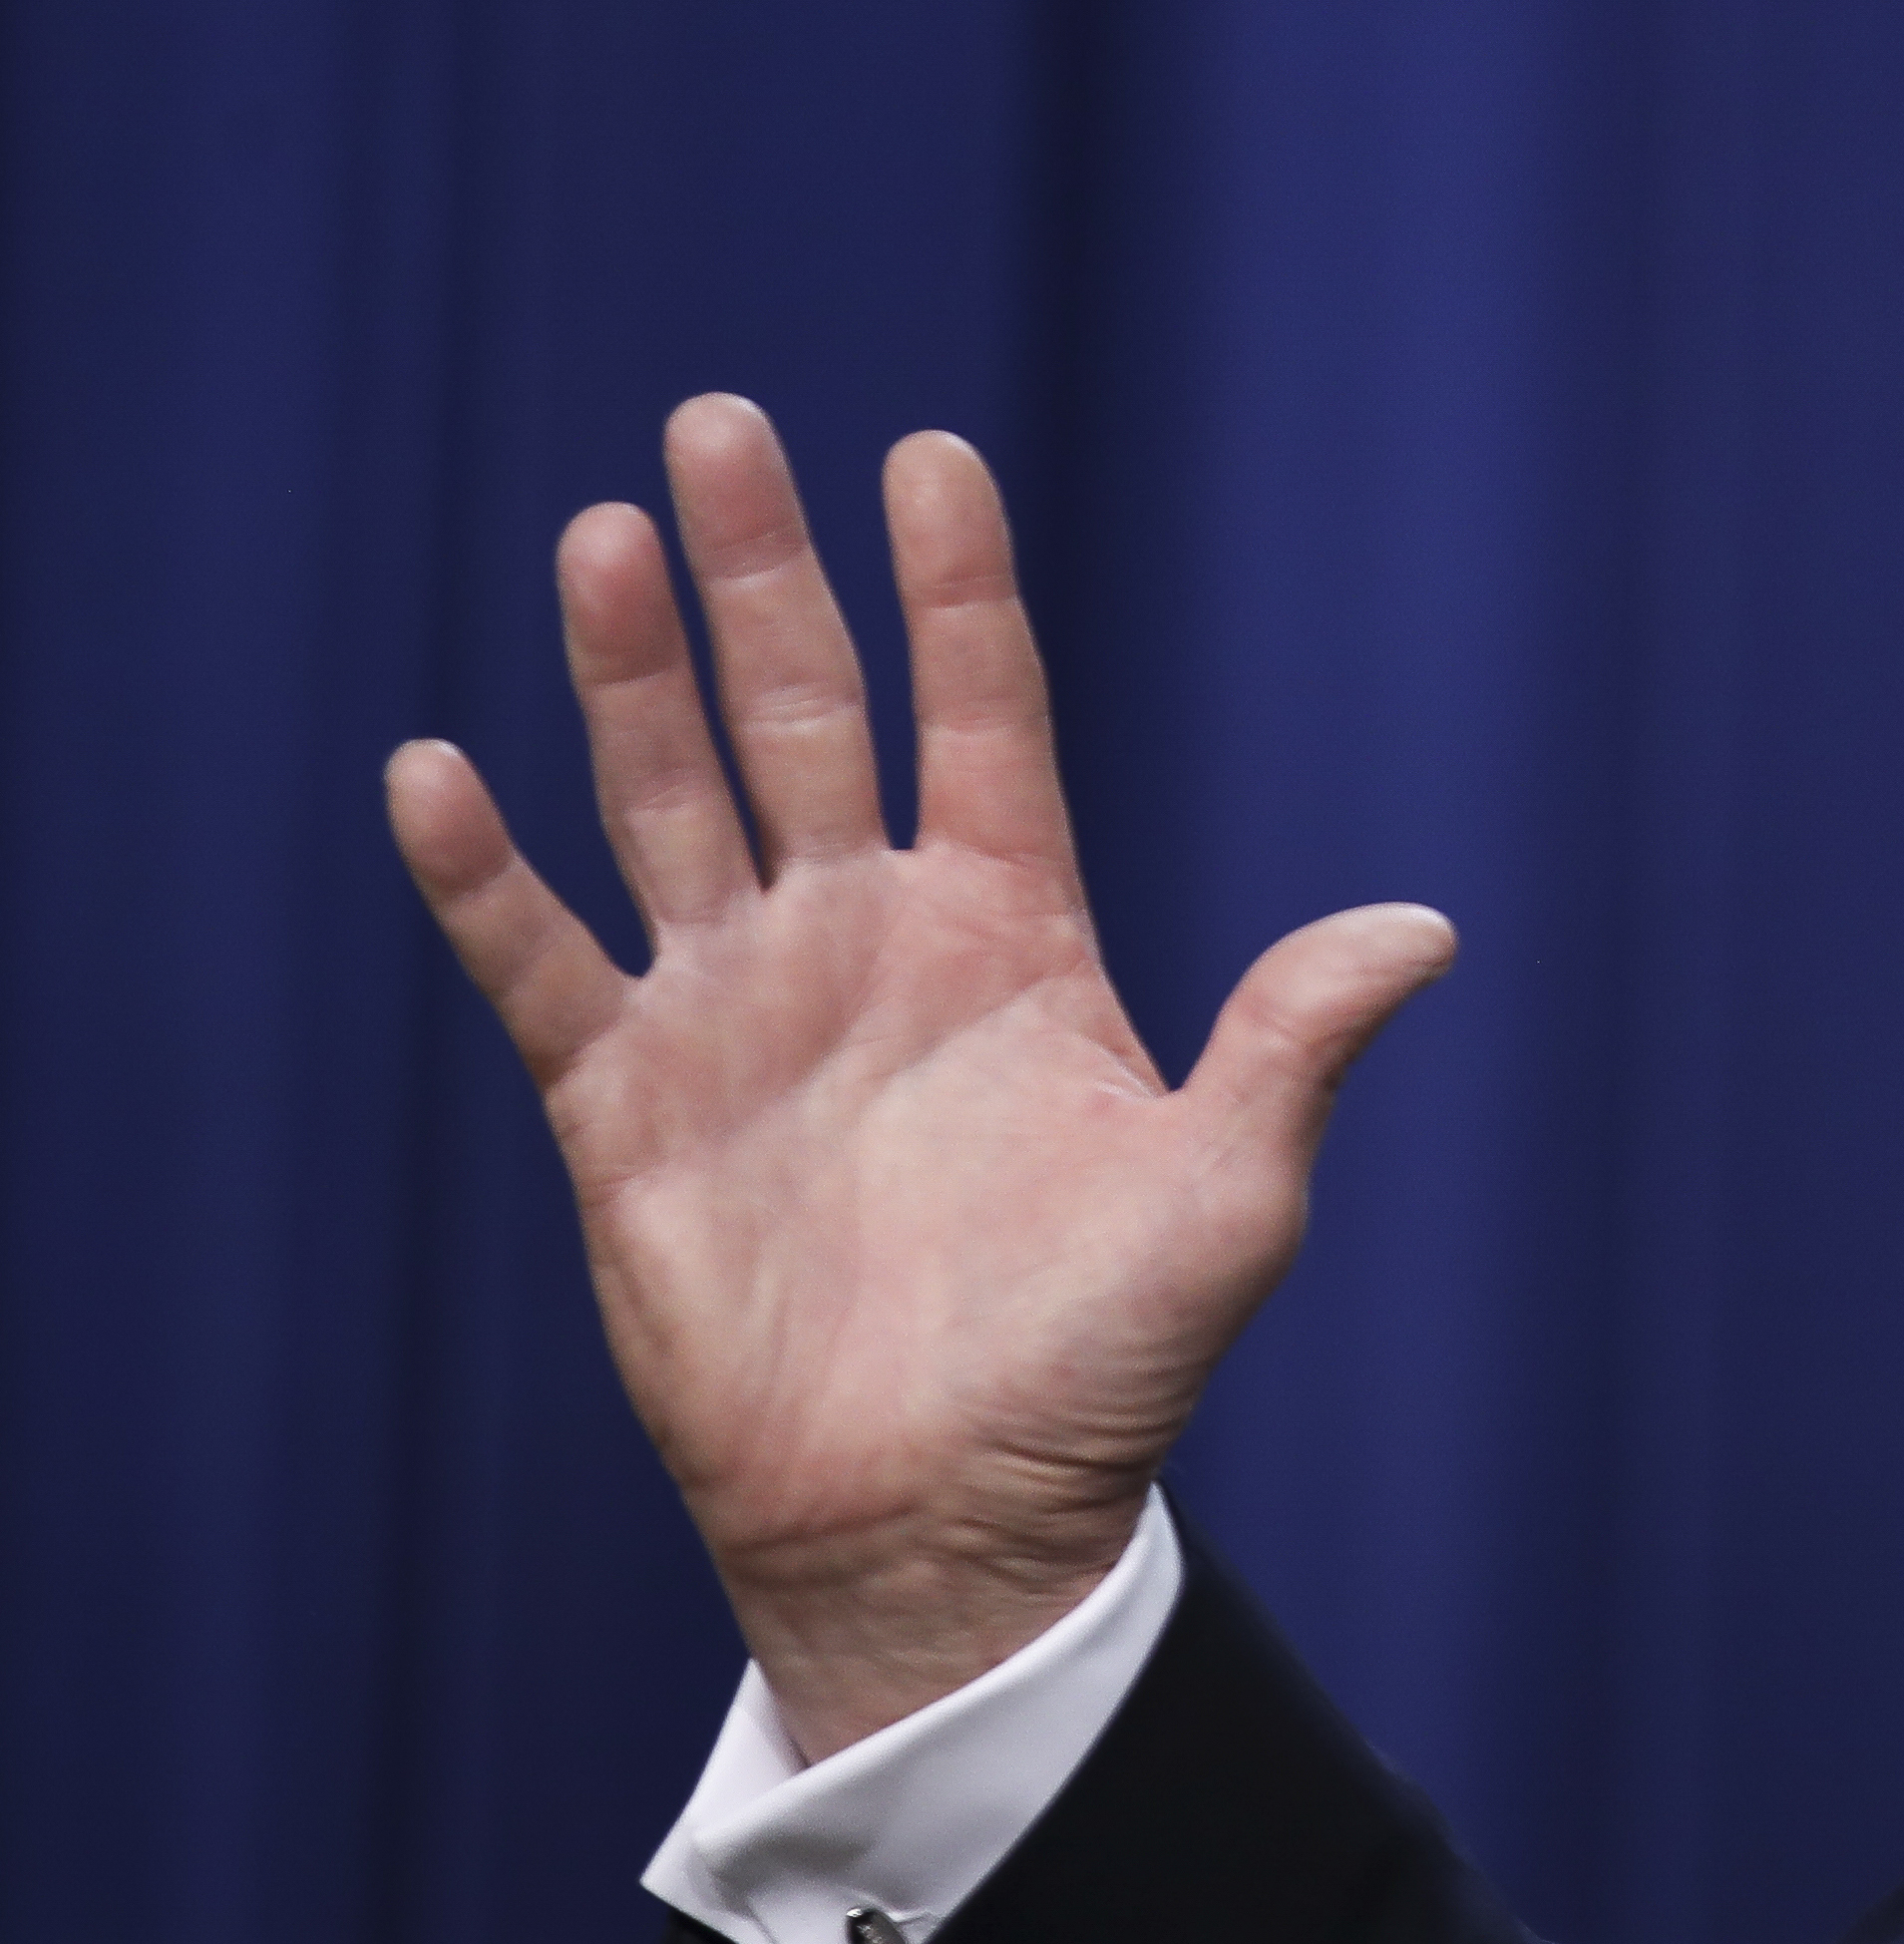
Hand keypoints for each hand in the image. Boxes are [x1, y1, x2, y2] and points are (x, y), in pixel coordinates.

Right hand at [387, 398, 1453, 1756]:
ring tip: (600, 538)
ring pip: (669, 799)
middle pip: (801, 714)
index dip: (956, 591)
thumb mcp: (1228, 1194)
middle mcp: (867, 941)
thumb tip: (1426, 930)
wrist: (952, 1517)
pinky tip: (437, 771)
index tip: (930, 456)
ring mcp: (740, 1012)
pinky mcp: (628, 1108)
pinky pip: (543, 967)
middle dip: (761, 576)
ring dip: (630, 675)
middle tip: (718, 425)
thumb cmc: (1102, 1362)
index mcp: (1013, 933)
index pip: (980, 716)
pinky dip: (486, 878)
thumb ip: (1296, 1043)